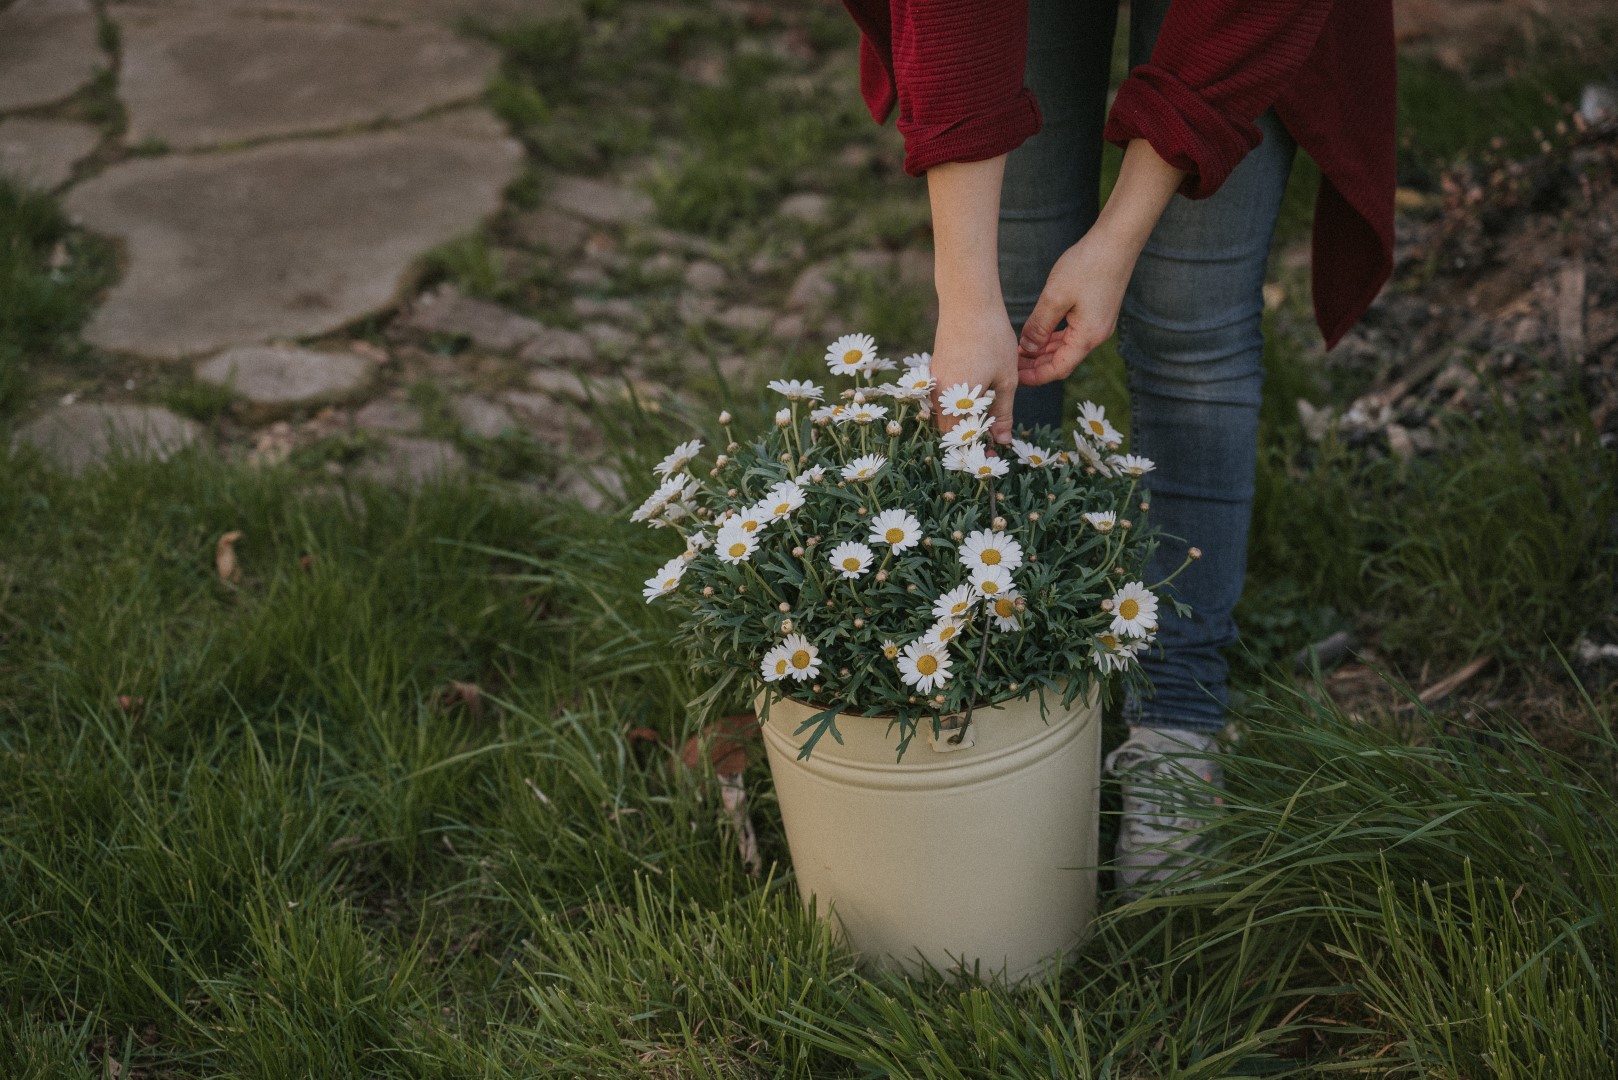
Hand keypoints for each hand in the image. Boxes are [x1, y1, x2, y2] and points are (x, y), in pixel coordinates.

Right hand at [931, 302, 1018, 444]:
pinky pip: (942, 400)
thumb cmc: (992, 339)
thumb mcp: (1005, 379)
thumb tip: (1002, 441)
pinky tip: (974, 401)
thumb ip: (1002, 412)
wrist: (968, 303)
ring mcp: (934, 384)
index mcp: (958, 401)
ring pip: (944, 416)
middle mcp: (940, 396)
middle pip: (949, 432)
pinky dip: (956, 407)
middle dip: (968, 441)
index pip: (964, 439)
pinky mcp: (934, 372)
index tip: (993, 458)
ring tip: (985, 423)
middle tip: (990, 443)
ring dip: (962, 424)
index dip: (978, 451)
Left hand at [1015, 230, 1133, 386]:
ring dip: (1044, 352)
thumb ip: (1039, 327)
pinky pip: (1072, 334)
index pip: (1058, 369)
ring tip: (1020, 351)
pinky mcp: (1097, 312)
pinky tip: (1037, 335)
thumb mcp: (1054, 297)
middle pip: (1062, 361)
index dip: (1034, 377)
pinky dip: (1054, 338)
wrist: (1116, 241)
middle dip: (1036, 366)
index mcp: (1087, 336)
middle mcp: (1096, 335)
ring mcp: (1098, 324)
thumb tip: (1027, 350)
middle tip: (1011, 365)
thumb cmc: (1086, 266)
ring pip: (1066, 347)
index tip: (1014, 377)